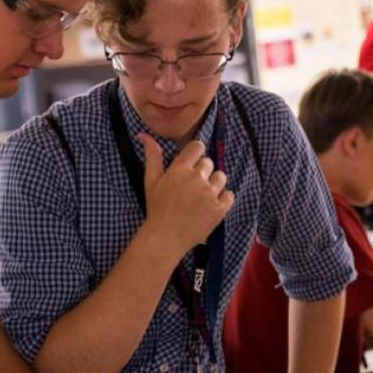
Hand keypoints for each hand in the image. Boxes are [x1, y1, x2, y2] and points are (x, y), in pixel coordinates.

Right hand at [138, 133, 233, 257]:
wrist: (165, 238)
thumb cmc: (156, 209)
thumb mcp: (151, 181)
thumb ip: (152, 156)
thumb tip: (143, 134)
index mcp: (180, 169)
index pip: (198, 147)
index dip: (195, 155)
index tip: (190, 166)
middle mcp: (196, 179)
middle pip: (209, 162)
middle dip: (202, 172)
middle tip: (191, 188)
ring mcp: (210, 194)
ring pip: (221, 177)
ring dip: (213, 184)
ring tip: (202, 197)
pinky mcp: (219, 209)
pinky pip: (229, 195)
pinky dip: (223, 199)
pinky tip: (210, 206)